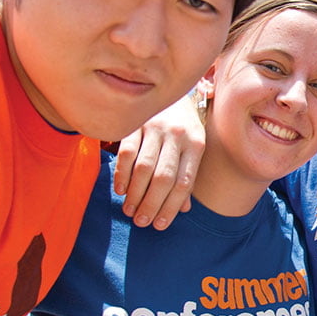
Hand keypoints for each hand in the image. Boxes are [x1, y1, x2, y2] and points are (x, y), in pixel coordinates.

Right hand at [113, 90, 206, 229]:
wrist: (171, 90)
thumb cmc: (183, 127)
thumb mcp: (192, 148)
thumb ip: (187, 176)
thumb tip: (184, 209)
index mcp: (196, 144)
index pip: (184, 182)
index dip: (171, 207)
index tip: (160, 225)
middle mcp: (178, 136)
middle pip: (163, 178)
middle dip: (152, 204)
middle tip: (141, 222)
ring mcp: (156, 128)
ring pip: (144, 168)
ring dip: (136, 194)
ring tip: (130, 211)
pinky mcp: (136, 123)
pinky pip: (127, 153)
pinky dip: (122, 174)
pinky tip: (120, 190)